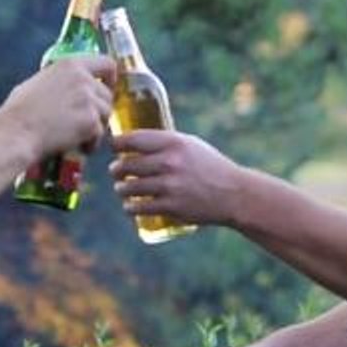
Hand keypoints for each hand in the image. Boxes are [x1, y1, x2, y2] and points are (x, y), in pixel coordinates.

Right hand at [2, 55, 114, 158]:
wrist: (16, 132)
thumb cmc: (18, 111)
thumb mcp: (38, 82)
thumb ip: (60, 80)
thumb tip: (66, 86)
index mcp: (70, 65)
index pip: (107, 63)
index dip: (110, 78)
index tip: (106, 88)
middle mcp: (83, 79)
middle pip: (107, 95)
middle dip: (99, 110)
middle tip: (86, 122)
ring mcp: (89, 100)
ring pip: (106, 115)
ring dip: (95, 127)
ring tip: (78, 137)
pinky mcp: (91, 122)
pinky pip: (99, 134)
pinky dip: (90, 143)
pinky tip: (77, 147)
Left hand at [109, 130, 243, 225]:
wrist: (234, 194)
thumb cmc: (210, 166)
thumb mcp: (190, 144)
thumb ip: (165, 142)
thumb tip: (135, 141)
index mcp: (174, 142)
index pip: (132, 139)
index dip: (116, 143)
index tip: (112, 146)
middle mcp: (170, 162)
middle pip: (126, 164)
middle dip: (116, 169)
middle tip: (115, 171)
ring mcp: (170, 185)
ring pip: (128, 187)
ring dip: (120, 189)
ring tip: (121, 189)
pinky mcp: (171, 207)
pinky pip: (138, 207)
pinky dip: (129, 207)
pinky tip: (129, 206)